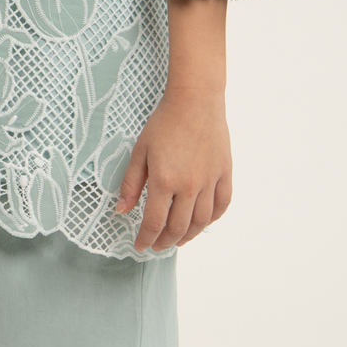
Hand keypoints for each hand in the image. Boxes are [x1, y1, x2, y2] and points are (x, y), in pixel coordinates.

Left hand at [115, 87, 232, 252]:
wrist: (195, 100)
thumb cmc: (164, 122)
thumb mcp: (140, 152)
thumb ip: (130, 183)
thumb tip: (121, 210)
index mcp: (164, 180)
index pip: (154, 222)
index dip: (146, 239)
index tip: (140, 246)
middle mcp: (189, 185)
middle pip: (178, 227)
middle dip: (165, 242)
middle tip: (157, 246)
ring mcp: (210, 180)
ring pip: (201, 221)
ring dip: (188, 236)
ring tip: (178, 240)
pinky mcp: (224, 173)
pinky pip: (222, 204)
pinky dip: (212, 218)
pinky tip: (202, 221)